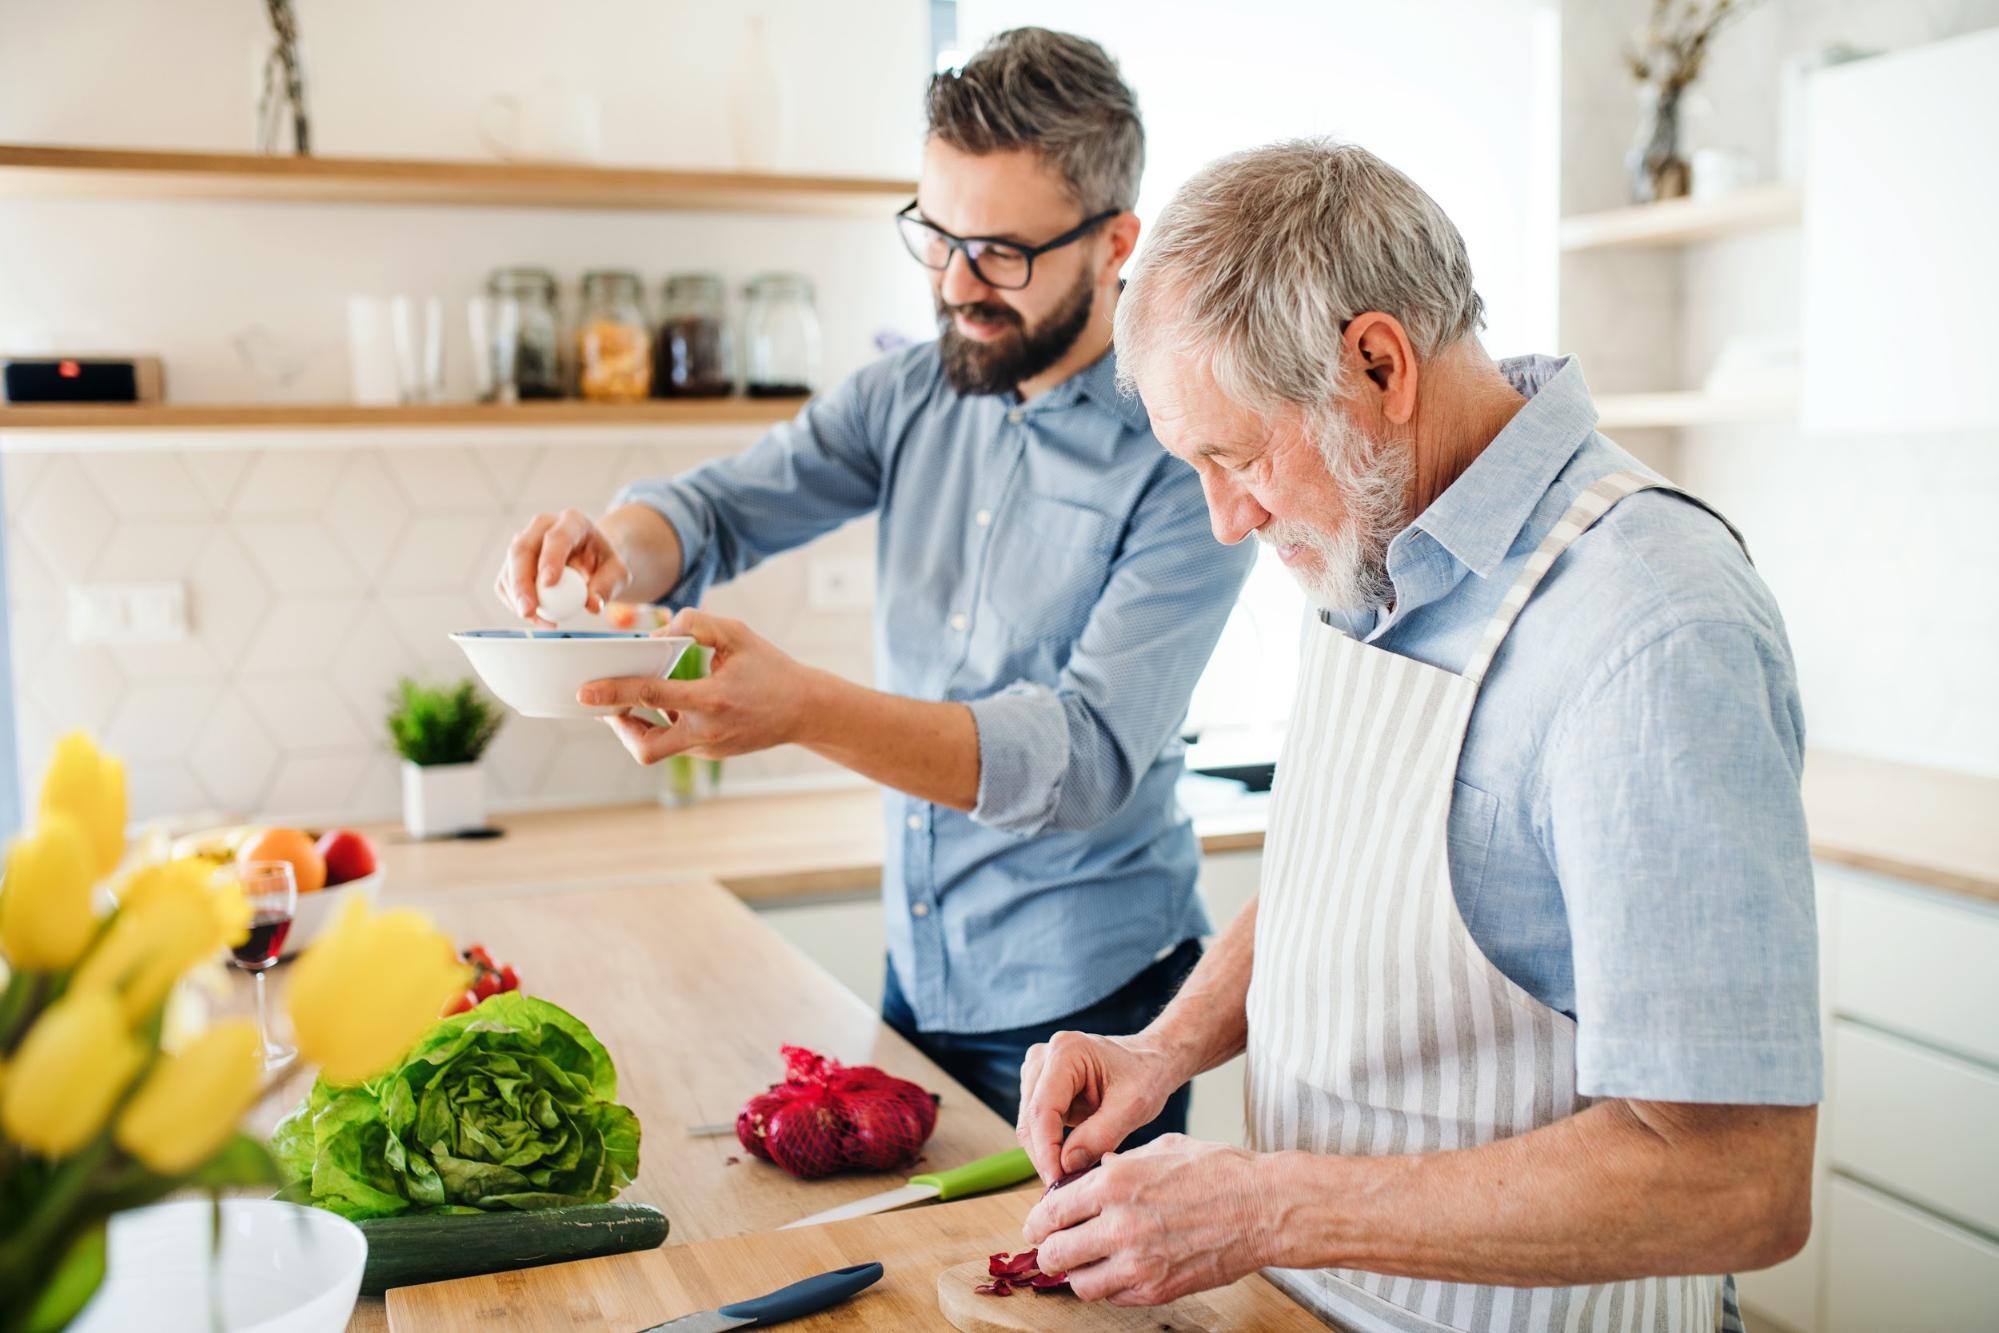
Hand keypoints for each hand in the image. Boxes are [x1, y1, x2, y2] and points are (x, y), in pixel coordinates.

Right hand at [497, 508, 630, 626]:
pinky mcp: (513, 562)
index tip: (549, 584)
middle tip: (529, 611)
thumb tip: (592, 604)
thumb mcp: (618, 572)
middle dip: (521, 583)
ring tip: (544, 622)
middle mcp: (542, 527)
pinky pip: (505, 584)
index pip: (557, 537)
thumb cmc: (604, 563)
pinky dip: (516, 604)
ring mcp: (524, 542)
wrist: (591, 559)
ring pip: (509, 569)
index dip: (550, 559)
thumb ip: (609, 585)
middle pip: (521, 549)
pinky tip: (537, 617)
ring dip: (518, 599)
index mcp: (572, 521)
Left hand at [576, 609, 823, 763]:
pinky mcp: (710, 754)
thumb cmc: (770, 667)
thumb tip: (657, 634)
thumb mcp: (738, 634)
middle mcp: (708, 730)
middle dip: (618, 727)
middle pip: (645, 746)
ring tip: (627, 704)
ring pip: (656, 749)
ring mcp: (708, 748)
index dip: (614, 693)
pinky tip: (662, 706)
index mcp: (713, 698)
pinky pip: (674, 742)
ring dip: (635, 728)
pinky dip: (660, 725)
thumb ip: (695, 624)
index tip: (585, 691)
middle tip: (603, 705)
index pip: (652, 696)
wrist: (805, 709)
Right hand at [1016, 1030, 1184, 1183]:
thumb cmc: (1145, 1076)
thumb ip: (1100, 1135)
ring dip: (1047, 1154)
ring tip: (1072, 1176)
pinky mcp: (1040, 1087)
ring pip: (1030, 1125)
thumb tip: (1065, 1165)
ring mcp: (1038, 1071)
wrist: (1150, 1061)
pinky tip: (1071, 1161)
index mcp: (1066, 1051)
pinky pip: (1037, 1125)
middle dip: (1046, 1157)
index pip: (1043, 1110)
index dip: (1047, 1150)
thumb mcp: (1133, 1106)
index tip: (1058, 1182)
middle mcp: (1043, 1057)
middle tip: (1066, 1188)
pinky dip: (1051, 1147)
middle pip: (1031, 1119)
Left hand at [1023, 1135, 1273, 1305]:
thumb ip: (1119, 1165)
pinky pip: (1113, 1297)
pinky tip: (1118, 1270)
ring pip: (1079, 1284)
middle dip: (1048, 1251)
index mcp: (1114, 1183)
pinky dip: (1108, 1287)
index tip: (1036, 1227)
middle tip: (1052, 1249)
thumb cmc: (1219, 1171)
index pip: (1051, 1211)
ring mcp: (1138, 1263)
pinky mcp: (1157, 1289)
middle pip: (1055, 1253)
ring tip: (1084, 1264)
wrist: (1264, 1207)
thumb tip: (1092, 1174)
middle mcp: (1119, 1225)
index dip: (1037, 1222)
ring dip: (1076, 1275)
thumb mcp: (1160, 1149)